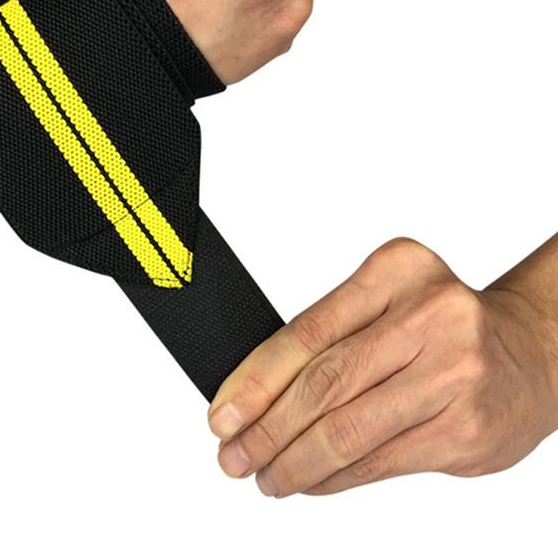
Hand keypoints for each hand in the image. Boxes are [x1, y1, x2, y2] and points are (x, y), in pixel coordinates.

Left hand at [207, 237, 557, 495]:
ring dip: (294, 461)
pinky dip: (334, 478)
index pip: (307, 331)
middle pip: (324, 381)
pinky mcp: (466, 428)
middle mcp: (428, 314)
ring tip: (265, 475)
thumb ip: (332, 337)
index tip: (223, 412)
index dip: (255, 379)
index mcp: (396, 270)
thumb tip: (252, 394)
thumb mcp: (388, 303)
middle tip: (232, 454)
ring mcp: (452, 372)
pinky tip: (310, 481)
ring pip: (348, 429)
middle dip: (267, 427)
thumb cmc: (442, 327)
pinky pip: (380, 462)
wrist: (532, 353)